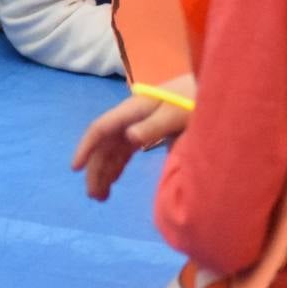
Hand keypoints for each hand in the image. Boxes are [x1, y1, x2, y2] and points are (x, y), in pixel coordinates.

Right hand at [72, 85, 191, 201]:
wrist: (211, 91)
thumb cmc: (193, 101)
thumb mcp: (176, 114)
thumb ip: (154, 126)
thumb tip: (130, 138)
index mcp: (132, 111)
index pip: (101, 129)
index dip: (86, 147)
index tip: (75, 168)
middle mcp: (129, 118)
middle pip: (104, 144)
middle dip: (96, 169)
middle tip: (94, 196)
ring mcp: (137, 124)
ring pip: (113, 149)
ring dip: (104, 170)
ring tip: (101, 196)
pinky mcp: (147, 131)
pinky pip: (125, 151)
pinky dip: (117, 165)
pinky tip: (113, 179)